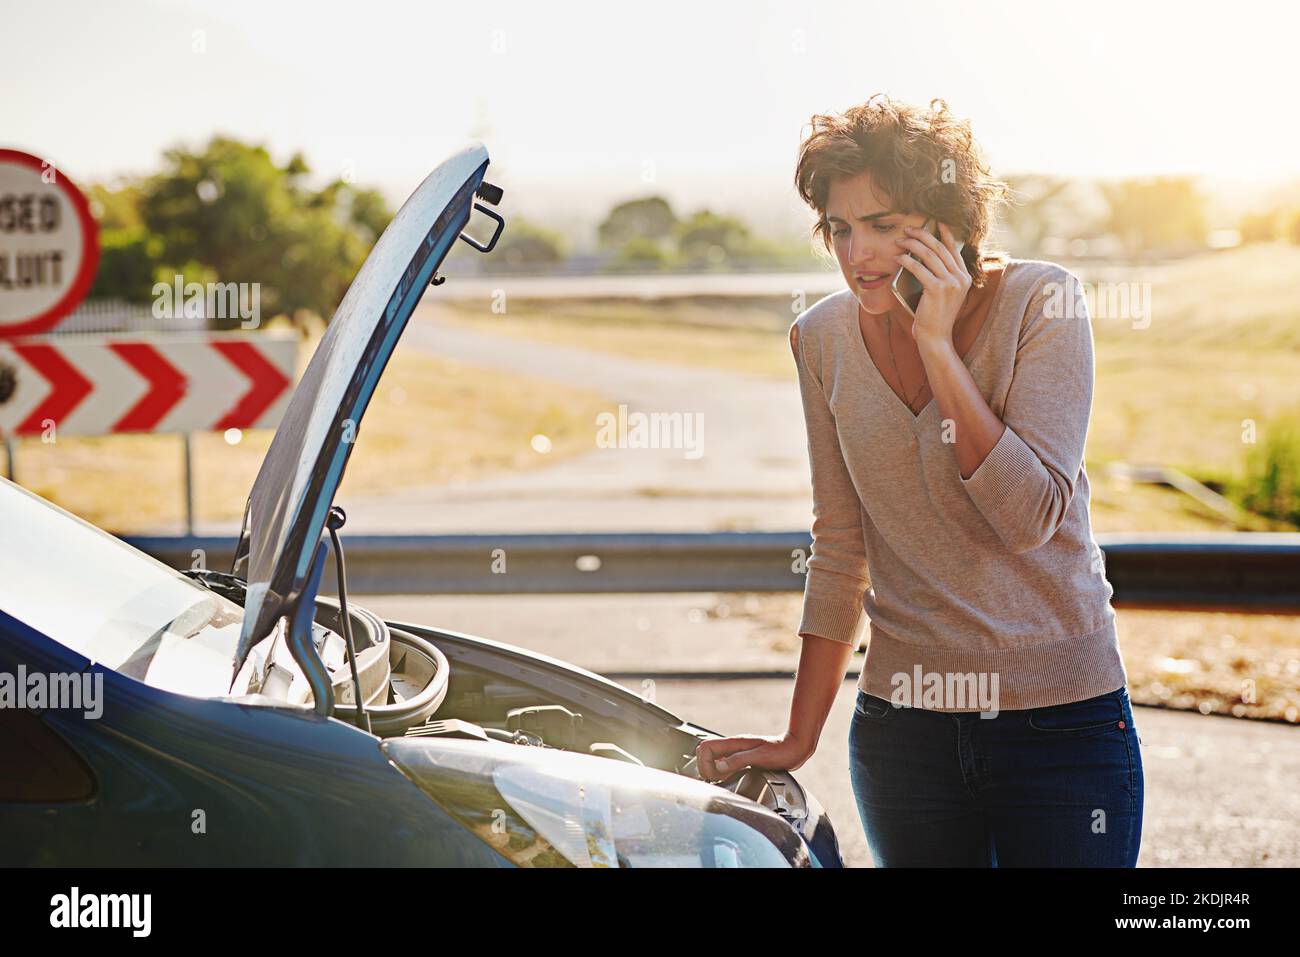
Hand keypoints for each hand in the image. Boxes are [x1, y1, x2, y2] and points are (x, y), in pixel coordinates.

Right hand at [694, 731, 813, 783]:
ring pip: (714, 758)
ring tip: (722, 781)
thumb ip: (737, 761)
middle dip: (706, 767)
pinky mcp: (742, 758)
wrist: (795, 748)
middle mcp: (733, 746)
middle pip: (706, 752)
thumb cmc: (780, 751)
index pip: (705, 747)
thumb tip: (717, 768)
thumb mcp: (759, 757)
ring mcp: (737, 752)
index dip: (704, 763)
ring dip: (713, 771)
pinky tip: (730, 780)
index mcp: (734, 743)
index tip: (714, 776)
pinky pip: (724, 764)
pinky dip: (721, 772)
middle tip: (716, 779)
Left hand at [894, 220, 971, 346]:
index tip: (935, 222)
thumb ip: (941, 277)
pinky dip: (906, 260)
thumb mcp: (943, 294)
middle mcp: (961, 278)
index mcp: (965, 277)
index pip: (954, 249)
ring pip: (929, 254)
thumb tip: (922, 257)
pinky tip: (898, 258)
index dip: (944, 233)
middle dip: (923, 235)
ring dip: (911, 244)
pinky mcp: (937, 289)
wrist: (936, 338)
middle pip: (940, 248)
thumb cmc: (934, 317)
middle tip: (908, 229)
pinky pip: (919, 268)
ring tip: (899, 241)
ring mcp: (951, 283)